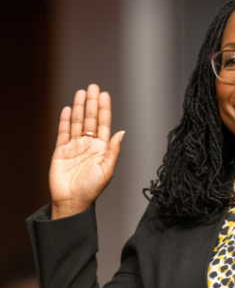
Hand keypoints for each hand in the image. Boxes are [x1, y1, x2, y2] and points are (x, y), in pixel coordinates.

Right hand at [50, 84, 124, 218]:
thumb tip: (121, 133)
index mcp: (102, 148)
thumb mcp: (107, 169)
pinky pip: (62, 132)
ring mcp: (74, 146)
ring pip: (76, 122)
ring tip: (81, 93)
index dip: (104, 109)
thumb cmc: (92, 189)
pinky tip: (66, 109)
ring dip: (78, 107)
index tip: (105, 95)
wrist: (72, 201)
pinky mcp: (60, 151)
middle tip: (93, 87)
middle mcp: (89, 144)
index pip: (104, 124)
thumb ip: (113, 150)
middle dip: (92, 103)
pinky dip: (64, 120)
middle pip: (90, 119)